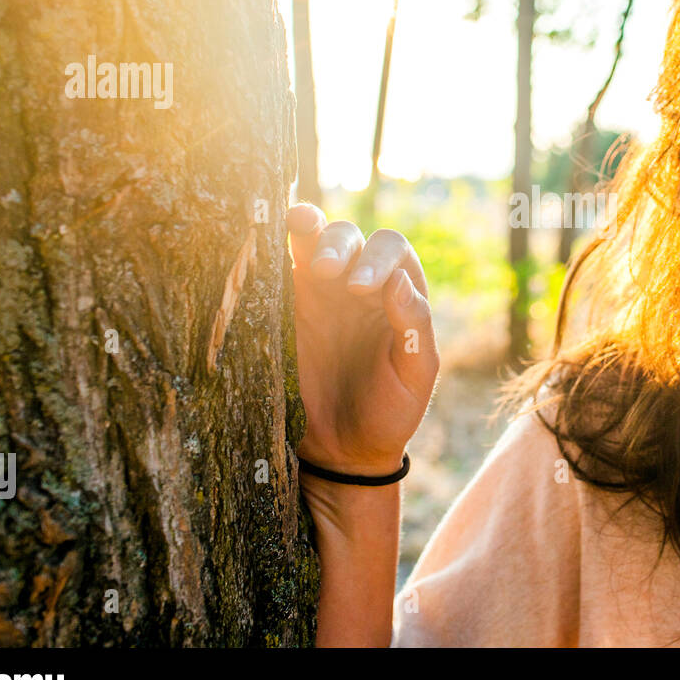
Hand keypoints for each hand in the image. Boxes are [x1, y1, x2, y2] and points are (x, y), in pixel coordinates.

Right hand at [286, 203, 438, 479]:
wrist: (343, 452)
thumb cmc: (389, 413)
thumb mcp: (415, 374)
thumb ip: (414, 325)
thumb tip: (399, 280)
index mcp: (396, 294)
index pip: (391, 251)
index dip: (377, 259)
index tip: (360, 289)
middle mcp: (357, 285)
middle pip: (349, 238)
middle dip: (339, 244)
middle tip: (327, 272)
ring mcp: (317, 293)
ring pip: (312, 241)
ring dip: (307, 229)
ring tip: (298, 227)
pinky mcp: (281, 309)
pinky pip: (275, 271)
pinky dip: (270, 251)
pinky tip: (265, 243)